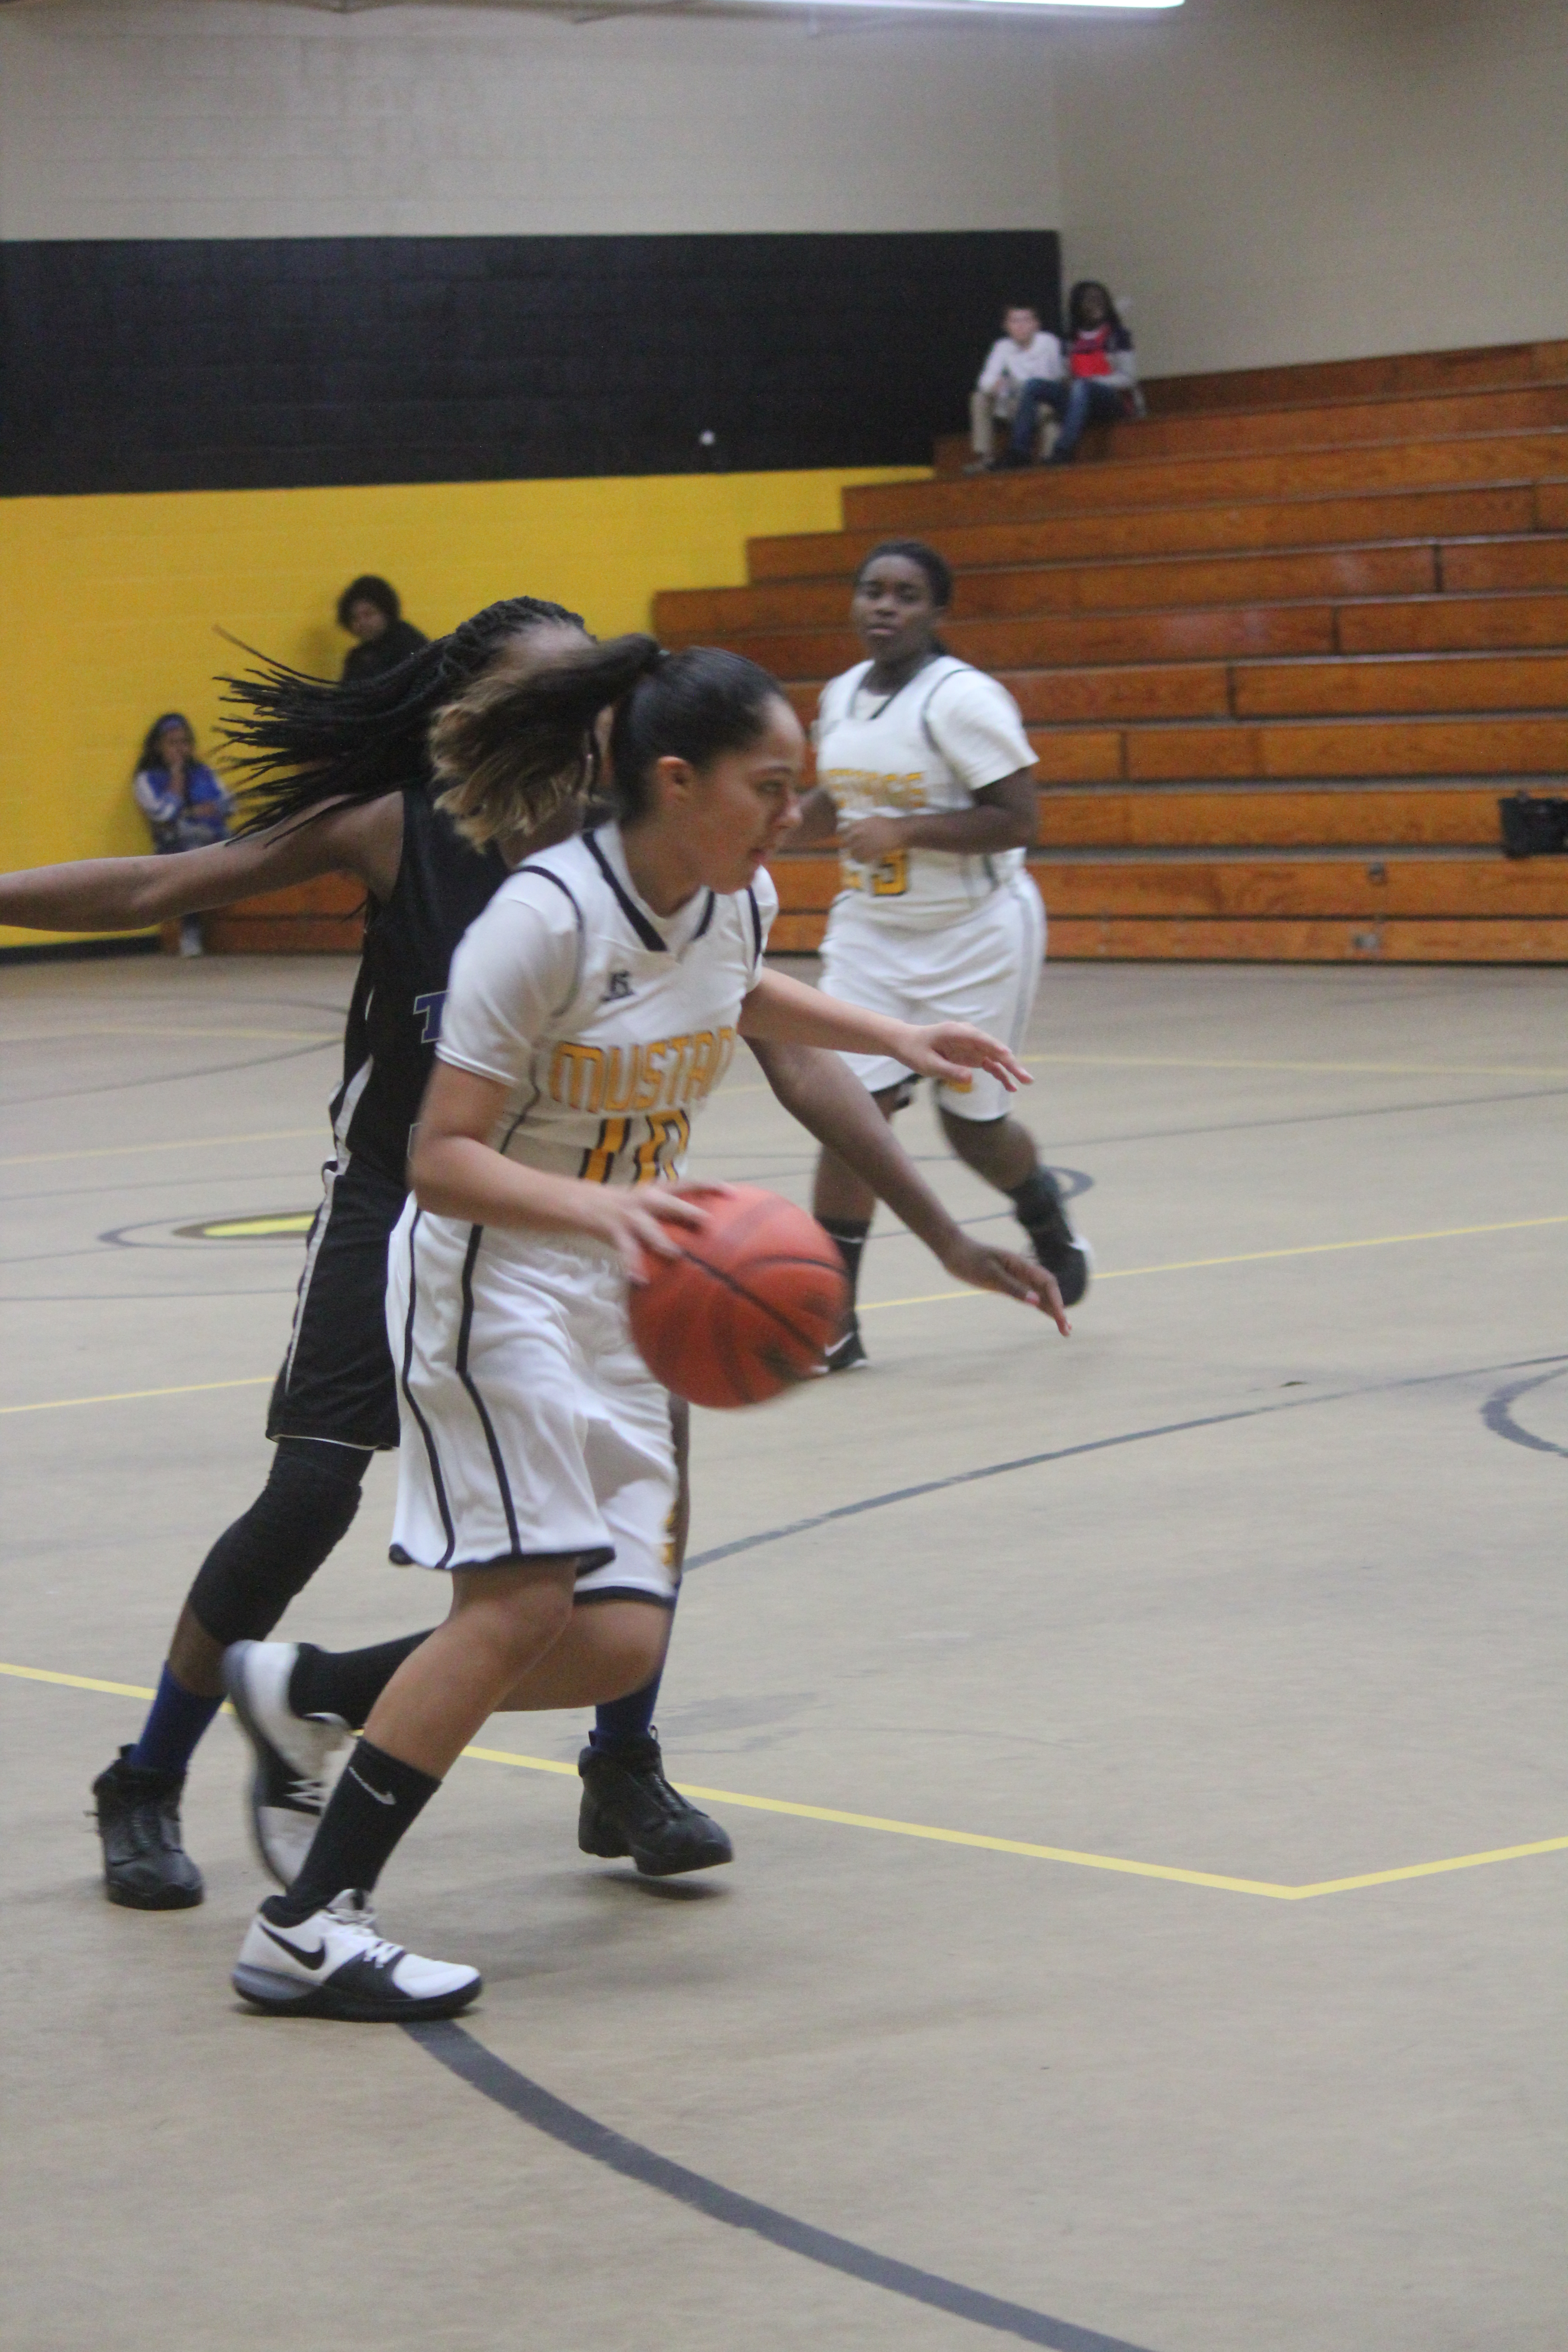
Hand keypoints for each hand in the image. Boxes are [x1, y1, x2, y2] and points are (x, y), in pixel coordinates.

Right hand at [584, 1184, 709, 1282]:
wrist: (585, 1202)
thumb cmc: (626, 1205)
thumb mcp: (649, 1201)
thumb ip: (671, 1210)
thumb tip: (706, 1226)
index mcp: (658, 1190)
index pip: (689, 1183)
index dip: (711, 1185)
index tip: (734, 1192)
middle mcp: (647, 1199)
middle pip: (672, 1205)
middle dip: (690, 1213)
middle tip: (708, 1223)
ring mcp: (631, 1216)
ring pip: (651, 1231)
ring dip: (664, 1244)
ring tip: (675, 1255)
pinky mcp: (615, 1231)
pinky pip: (627, 1251)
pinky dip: (632, 1266)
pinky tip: (639, 1280)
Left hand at [841, 813, 905, 864]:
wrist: (897, 831)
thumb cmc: (885, 824)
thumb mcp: (870, 819)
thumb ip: (860, 824)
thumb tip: (851, 829)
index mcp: (858, 825)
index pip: (842, 831)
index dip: (842, 835)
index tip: (844, 837)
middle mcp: (858, 835)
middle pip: (846, 843)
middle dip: (848, 846)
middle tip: (851, 847)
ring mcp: (863, 845)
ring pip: (853, 853)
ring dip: (855, 854)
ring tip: (859, 855)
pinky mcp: (870, 854)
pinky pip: (861, 860)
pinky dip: (862, 860)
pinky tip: (865, 859)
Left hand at [895, 1021, 1030, 1094]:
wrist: (906, 1043)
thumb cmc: (914, 1050)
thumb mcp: (928, 1064)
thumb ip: (949, 1070)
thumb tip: (971, 1077)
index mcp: (958, 1032)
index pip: (983, 1041)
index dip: (998, 1051)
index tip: (1010, 1060)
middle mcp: (969, 1037)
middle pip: (995, 1050)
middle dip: (1012, 1064)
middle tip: (1027, 1078)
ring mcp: (972, 1046)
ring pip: (996, 1058)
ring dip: (1011, 1070)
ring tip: (1025, 1083)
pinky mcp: (972, 1055)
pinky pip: (990, 1065)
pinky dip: (1000, 1075)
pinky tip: (1011, 1087)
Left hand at [941, 1234, 1069, 1334]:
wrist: (954, 1252)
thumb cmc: (971, 1261)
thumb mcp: (991, 1275)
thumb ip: (1013, 1288)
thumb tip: (1036, 1301)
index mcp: (1022, 1265)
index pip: (1048, 1283)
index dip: (1057, 1300)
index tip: (1060, 1317)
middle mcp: (1023, 1270)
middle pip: (1049, 1290)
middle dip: (1059, 1309)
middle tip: (1066, 1330)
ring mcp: (1017, 1277)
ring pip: (1041, 1294)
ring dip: (1053, 1310)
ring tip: (1064, 1328)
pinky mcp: (1009, 1283)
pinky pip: (1029, 1295)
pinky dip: (1040, 1305)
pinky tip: (1046, 1313)